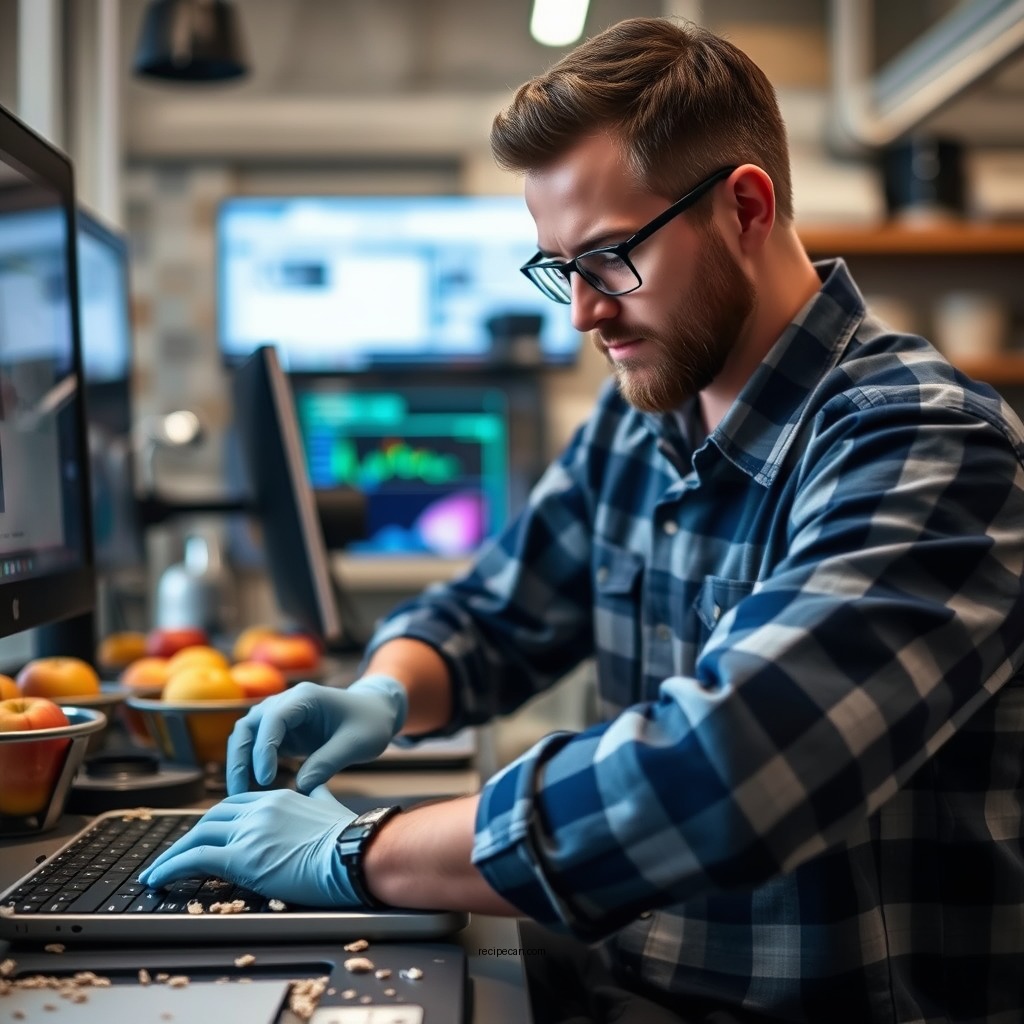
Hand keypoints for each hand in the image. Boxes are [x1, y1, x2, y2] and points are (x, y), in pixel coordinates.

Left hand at [138, 786, 359, 906]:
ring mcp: (249, 831)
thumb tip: (318, 791)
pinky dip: (170, 868)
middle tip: (175, 855)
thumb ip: (318, 797)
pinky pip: (194, 859)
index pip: (236, 804)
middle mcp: (259, 809)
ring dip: (173, 854)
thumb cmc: (351, 839)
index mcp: (279, 798)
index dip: (217, 821)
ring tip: (157, 872)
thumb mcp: (330, 809)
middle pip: (212, 818)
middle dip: (190, 836)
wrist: (356, 853)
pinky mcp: (241, 856)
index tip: (206, 836)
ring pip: (197, 837)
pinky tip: (159, 879)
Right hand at [226, 675, 407, 794]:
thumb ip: (328, 762)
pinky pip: (257, 748)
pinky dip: (250, 766)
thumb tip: (300, 788)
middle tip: (240, 794)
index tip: (265, 779)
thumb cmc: (370, 723)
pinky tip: (252, 791)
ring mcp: (281, 716)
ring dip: (239, 763)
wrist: (376, 713)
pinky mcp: (282, 733)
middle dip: (240, 759)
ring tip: (241, 795)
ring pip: (246, 736)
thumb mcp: (356, 743)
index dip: (264, 748)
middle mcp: (287, 702)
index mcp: (306, 697)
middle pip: (249, 726)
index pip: (273, 719)